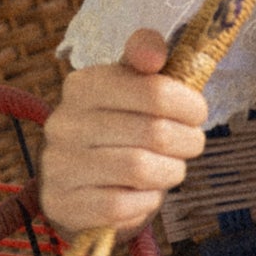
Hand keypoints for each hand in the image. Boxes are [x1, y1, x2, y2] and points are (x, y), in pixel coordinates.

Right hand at [38, 30, 207, 239]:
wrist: (82, 187)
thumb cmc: (120, 132)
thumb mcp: (132, 89)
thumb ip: (145, 60)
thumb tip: (153, 49)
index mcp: (84, 85)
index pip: (156, 90)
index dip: (190, 105)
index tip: (196, 114)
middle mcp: (64, 122)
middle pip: (155, 133)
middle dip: (186, 143)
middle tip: (189, 145)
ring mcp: (59, 164)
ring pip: (140, 170)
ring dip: (169, 172)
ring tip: (169, 168)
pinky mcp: (63, 203)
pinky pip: (123, 206)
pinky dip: (145, 202)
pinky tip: (144, 193)